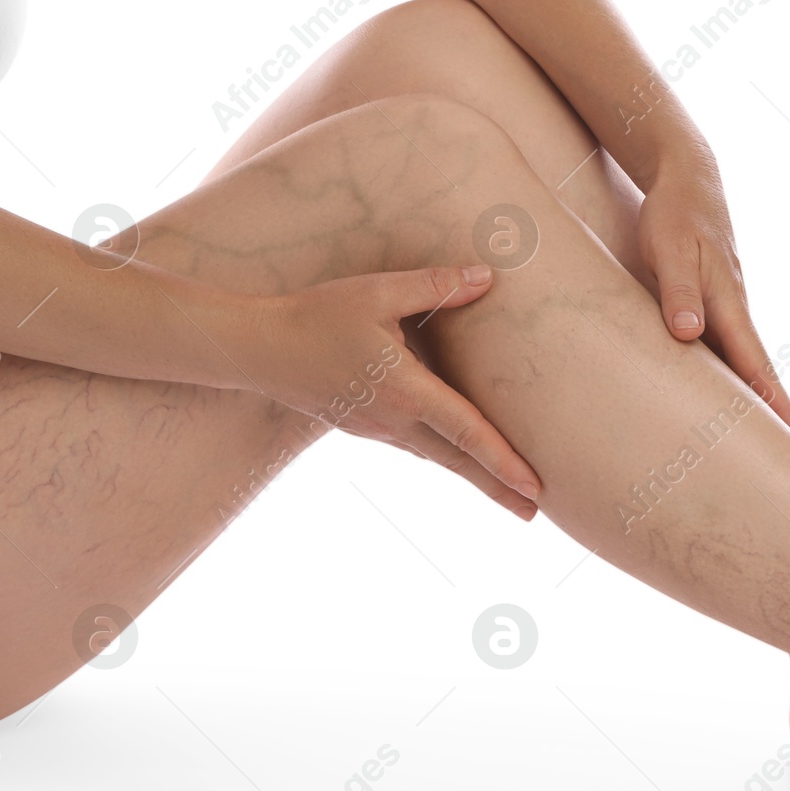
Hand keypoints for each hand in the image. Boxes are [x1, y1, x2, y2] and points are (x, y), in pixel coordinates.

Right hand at [232, 264, 541, 519]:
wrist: (254, 349)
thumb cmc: (316, 316)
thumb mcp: (377, 292)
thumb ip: (435, 286)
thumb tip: (487, 276)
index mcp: (405, 391)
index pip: (467, 433)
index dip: (504, 462)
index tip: (534, 488)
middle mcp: (395, 420)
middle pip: (458, 461)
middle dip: (498, 489)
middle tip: (535, 515)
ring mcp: (378, 429)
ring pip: (436, 458)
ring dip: (473, 477)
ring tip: (506, 495)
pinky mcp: (364, 427)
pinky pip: (414, 447)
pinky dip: (443, 458)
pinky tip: (456, 460)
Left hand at [636, 158, 789, 443]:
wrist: (687, 181)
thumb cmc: (676, 215)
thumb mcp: (671, 248)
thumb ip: (679, 291)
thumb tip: (688, 333)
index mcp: (729, 309)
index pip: (759, 372)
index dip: (778, 411)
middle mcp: (735, 319)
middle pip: (764, 383)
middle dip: (786, 426)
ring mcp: (727, 319)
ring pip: (747, 375)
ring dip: (763, 412)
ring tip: (778, 455)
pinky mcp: (713, 315)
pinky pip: (729, 361)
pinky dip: (738, 390)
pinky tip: (734, 411)